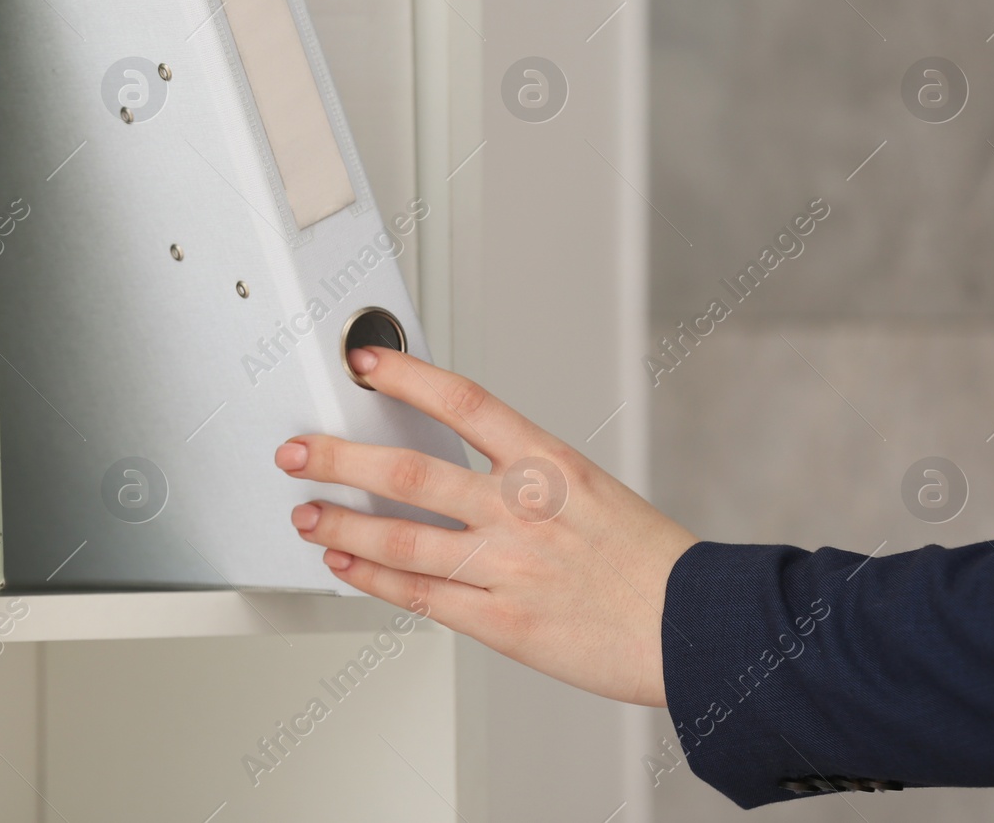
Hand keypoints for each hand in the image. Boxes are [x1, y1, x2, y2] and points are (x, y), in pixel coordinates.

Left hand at [274, 346, 697, 707]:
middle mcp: (522, 510)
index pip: (464, 401)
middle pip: (409, 472)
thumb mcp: (591, 491)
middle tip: (297, 449)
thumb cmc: (648, 563)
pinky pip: (420, 598)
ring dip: (339, 522)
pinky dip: (371, 579)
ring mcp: (508, 568)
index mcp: (550, 465)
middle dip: (340, 458)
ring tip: (304, 511)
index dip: (407, 376)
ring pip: (400, 539)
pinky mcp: (501, 623)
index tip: (365, 363)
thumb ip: (524, 477)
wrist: (695, 630)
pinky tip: (343, 562)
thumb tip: (459, 466)